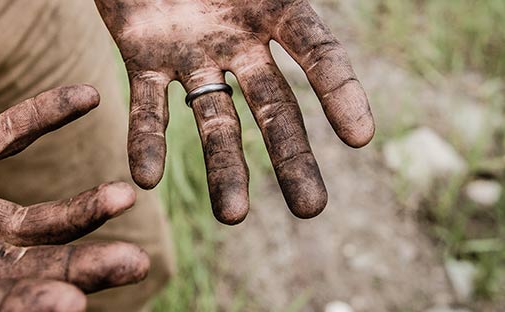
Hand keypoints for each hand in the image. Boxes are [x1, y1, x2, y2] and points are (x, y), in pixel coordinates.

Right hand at [0, 59, 148, 311]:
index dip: (12, 309)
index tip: (68, 305)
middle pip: (15, 269)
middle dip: (74, 268)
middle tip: (134, 265)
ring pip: (25, 217)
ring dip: (77, 209)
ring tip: (123, 197)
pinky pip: (7, 133)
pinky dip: (44, 114)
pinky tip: (86, 96)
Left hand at [95, 0, 374, 223]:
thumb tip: (310, 11)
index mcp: (275, 7)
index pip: (318, 54)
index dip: (340, 92)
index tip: (360, 137)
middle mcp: (240, 41)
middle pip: (274, 107)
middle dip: (292, 158)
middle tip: (311, 209)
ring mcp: (194, 54)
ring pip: (214, 119)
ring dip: (223, 168)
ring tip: (231, 217)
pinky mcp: (144, 59)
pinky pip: (148, 105)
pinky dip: (146, 140)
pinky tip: (146, 178)